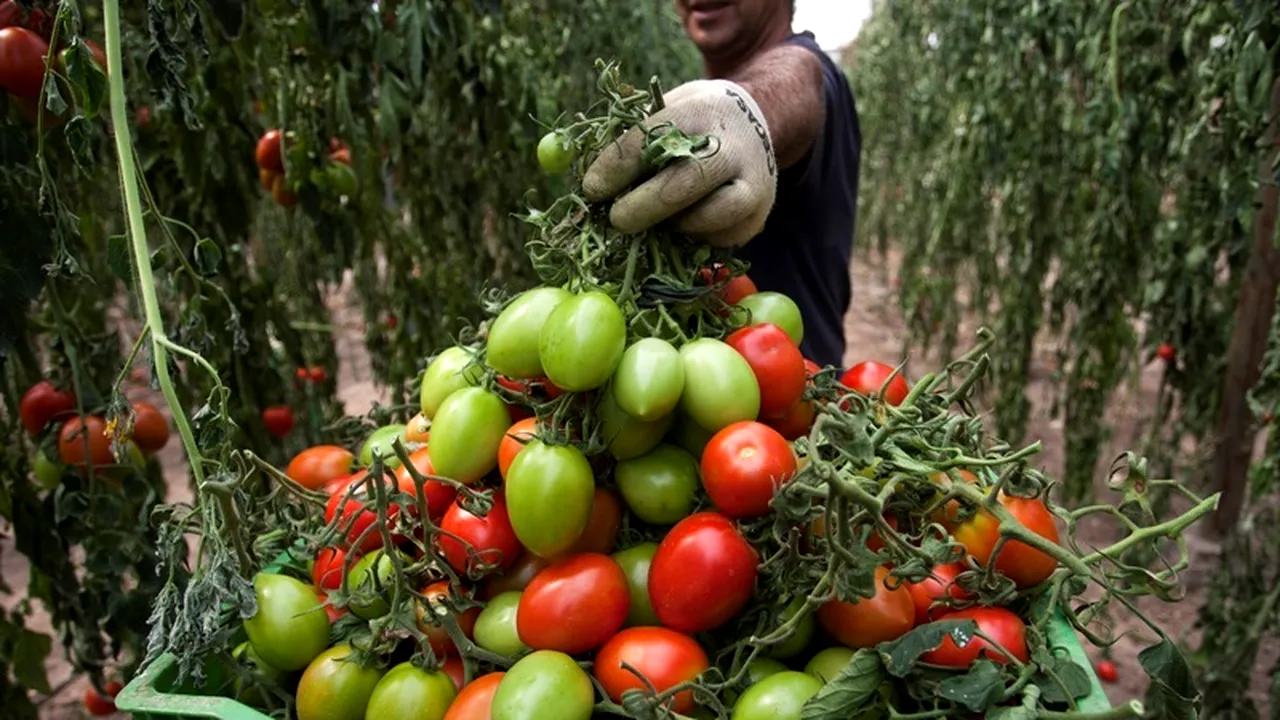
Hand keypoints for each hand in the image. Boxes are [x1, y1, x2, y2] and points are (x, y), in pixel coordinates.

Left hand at [583, 79, 777, 247]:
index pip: (653, 141)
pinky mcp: (757, 217)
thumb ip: (635, 141)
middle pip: (683, 184)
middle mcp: (732, 147)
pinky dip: (694, 237)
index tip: (592, 189)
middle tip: (615, 220)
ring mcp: (752, 184)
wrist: (757, 123)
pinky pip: (718, 239)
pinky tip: (682, 225)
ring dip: (673, 225)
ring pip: (708, 217)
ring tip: (655, 222)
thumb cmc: (695, 123)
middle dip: (642, 206)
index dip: (617, 168)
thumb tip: (594, 184)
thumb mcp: (668, 109)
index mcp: (700, 112)